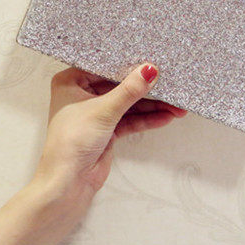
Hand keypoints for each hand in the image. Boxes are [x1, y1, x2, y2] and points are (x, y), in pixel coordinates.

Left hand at [31, 60, 184, 244]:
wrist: (68, 182)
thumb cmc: (71, 143)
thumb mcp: (103, 110)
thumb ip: (129, 91)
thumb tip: (149, 71)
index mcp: (71, 81)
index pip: (105, 66)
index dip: (128, 64)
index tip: (151, 62)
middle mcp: (82, 95)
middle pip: (119, 86)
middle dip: (145, 89)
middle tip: (169, 84)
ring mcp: (95, 114)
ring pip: (128, 105)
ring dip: (151, 107)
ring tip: (175, 106)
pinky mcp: (106, 131)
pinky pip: (130, 121)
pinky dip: (147, 120)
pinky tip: (165, 117)